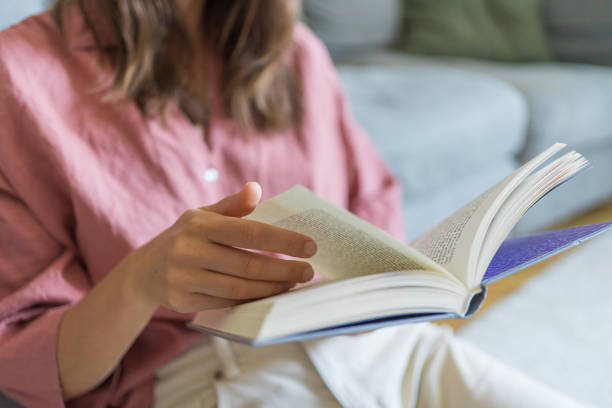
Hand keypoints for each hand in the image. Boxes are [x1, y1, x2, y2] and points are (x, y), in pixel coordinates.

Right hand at [121, 182, 316, 312]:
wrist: (145, 271)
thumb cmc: (185, 238)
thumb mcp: (203, 216)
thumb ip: (232, 205)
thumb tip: (256, 189)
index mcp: (200, 224)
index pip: (250, 232)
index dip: (283, 241)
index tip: (310, 246)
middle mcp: (190, 250)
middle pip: (249, 265)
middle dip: (284, 270)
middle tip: (309, 271)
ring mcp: (184, 278)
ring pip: (240, 288)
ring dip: (272, 288)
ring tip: (294, 284)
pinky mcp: (183, 301)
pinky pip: (227, 303)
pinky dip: (252, 300)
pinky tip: (270, 294)